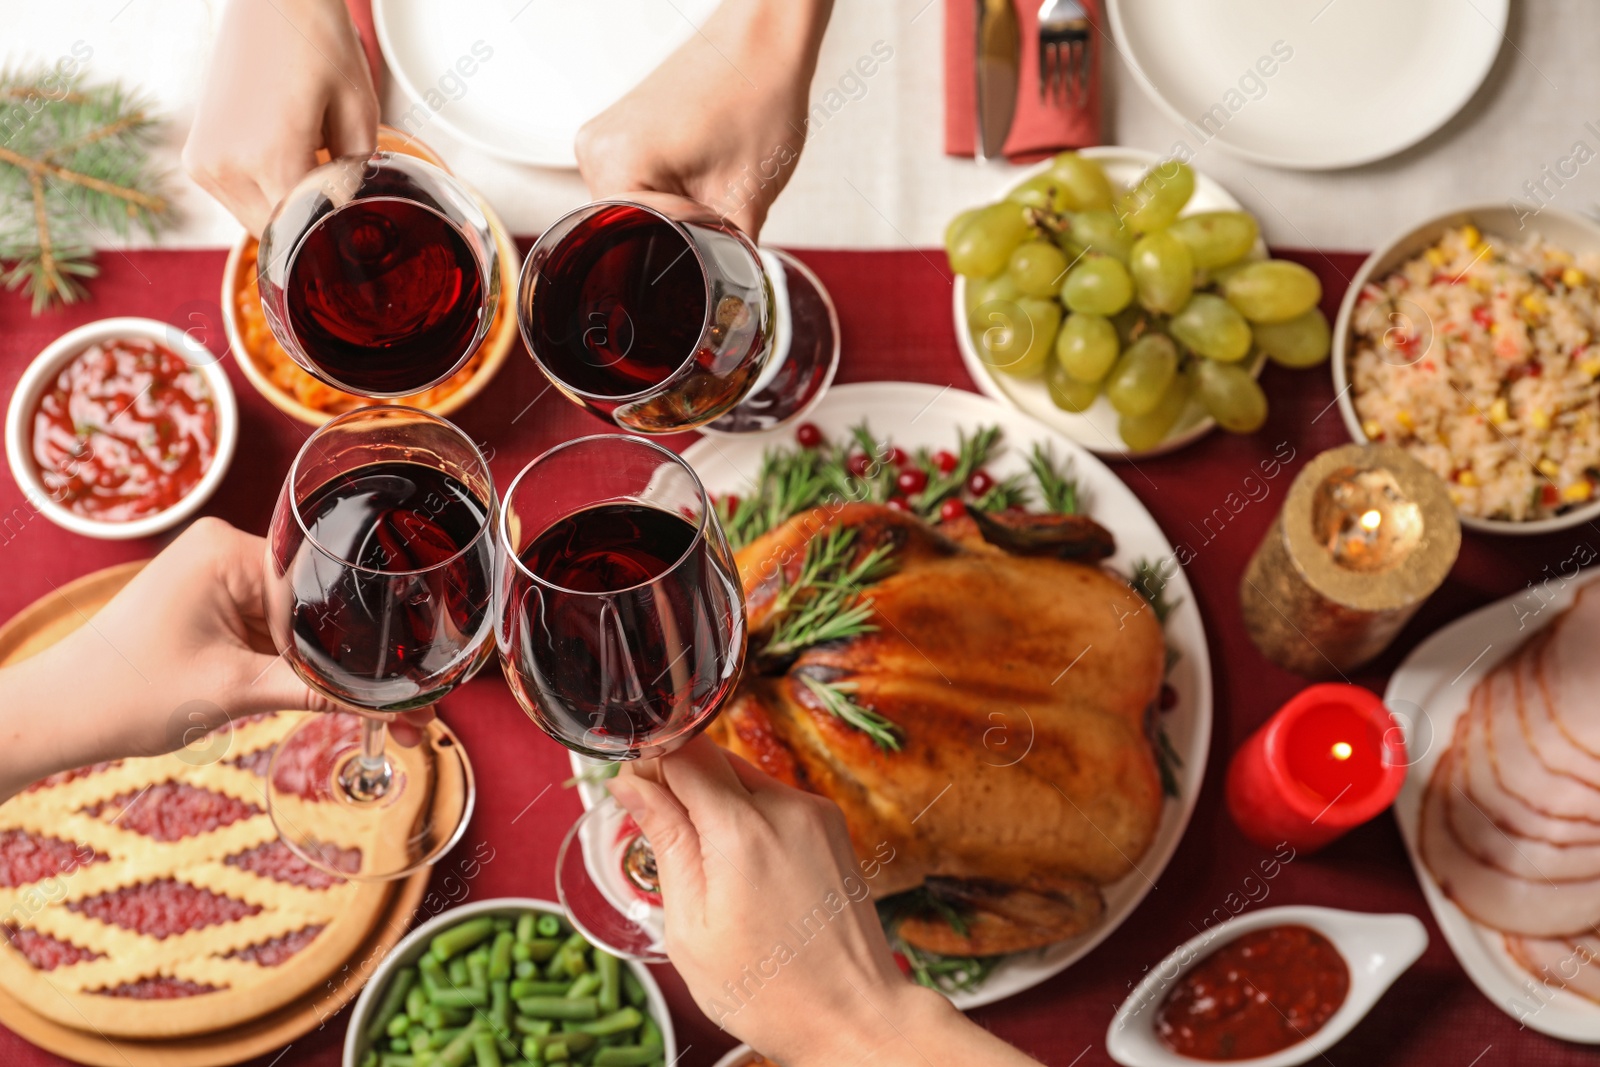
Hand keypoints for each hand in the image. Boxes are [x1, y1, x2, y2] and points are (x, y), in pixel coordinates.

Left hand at [0, 518, 429, 801]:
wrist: (62, 712)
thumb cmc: (128, 694)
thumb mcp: (233, 692)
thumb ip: (314, 691)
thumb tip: (387, 705)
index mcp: (226, 550)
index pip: (320, 587)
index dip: (359, 638)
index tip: (401, 683)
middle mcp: (226, 548)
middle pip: (317, 600)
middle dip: (352, 655)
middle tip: (402, 707)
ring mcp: (220, 572)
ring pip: (301, 618)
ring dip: (326, 662)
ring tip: (372, 708)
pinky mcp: (216, 598)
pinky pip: (275, 626)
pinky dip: (295, 662)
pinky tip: (330, 693)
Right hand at [184, 0, 377, 235]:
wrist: (271, 0)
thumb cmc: (317, 42)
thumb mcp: (359, 110)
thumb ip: (359, 172)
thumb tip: (352, 208)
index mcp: (269, 159)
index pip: (308, 231)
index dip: (336, 227)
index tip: (356, 218)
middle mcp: (226, 168)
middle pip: (280, 235)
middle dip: (309, 222)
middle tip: (337, 185)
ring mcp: (204, 164)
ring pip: (257, 222)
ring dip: (285, 209)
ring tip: (309, 160)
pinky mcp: (196, 157)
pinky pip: (237, 199)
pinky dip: (264, 192)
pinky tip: (285, 156)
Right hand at [575, 0, 832, 238]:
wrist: (766, 40)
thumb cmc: (757, 92)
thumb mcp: (748, 195)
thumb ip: (731, 258)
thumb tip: (730, 301)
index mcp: (613, 164)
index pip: (629, 250)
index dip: (680, 263)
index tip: (714, 257)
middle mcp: (594, 149)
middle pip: (626, 235)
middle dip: (676, 242)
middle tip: (721, 222)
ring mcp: (603, 139)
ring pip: (635, 213)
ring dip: (674, 218)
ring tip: (715, 190)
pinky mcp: (621, 133)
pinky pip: (639, 186)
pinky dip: (672, 195)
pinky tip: (703, 179)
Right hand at [609, 738, 1039, 1065]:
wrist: (852, 1015)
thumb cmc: (767, 989)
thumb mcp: (690, 925)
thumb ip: (665, 840)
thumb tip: (631, 785)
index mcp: (743, 830)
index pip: (683, 749)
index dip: (649, 763)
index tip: (632, 791)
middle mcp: (787, 808)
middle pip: (714, 758)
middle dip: (679, 785)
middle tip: (663, 836)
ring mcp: (815, 813)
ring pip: (744, 778)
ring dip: (715, 803)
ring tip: (708, 867)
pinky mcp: (832, 826)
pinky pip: (775, 800)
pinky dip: (749, 819)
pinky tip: (743, 870)